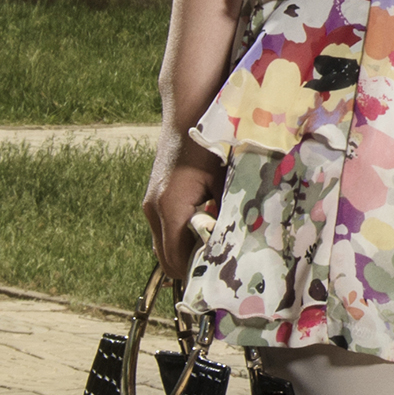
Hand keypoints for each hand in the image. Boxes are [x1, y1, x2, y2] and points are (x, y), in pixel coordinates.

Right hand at [143, 124, 223, 289]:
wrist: (187, 112)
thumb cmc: (211, 143)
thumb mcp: (226, 179)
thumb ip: (230, 213)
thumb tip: (243, 245)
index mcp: (171, 208)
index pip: (177, 261)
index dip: (197, 275)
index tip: (221, 282)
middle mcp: (154, 209)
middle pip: (168, 259)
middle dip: (193, 267)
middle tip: (222, 270)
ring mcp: (151, 204)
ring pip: (165, 245)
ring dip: (187, 251)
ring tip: (218, 250)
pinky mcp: (154, 198)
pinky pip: (166, 230)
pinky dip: (182, 236)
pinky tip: (208, 228)